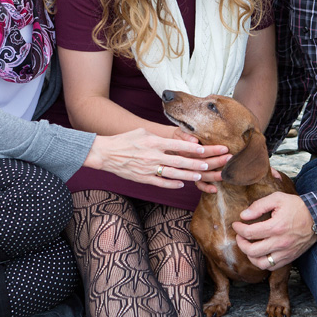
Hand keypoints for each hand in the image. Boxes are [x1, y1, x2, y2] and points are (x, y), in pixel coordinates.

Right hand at [85, 129, 227, 188]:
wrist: (106, 154)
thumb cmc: (126, 140)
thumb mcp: (143, 132)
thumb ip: (161, 137)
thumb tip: (177, 139)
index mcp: (154, 143)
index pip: (178, 146)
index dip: (193, 149)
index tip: (205, 150)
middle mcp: (153, 156)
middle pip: (179, 162)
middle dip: (196, 164)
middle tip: (209, 165)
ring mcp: (148, 169)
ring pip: (173, 174)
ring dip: (188, 175)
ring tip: (199, 176)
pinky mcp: (143, 178)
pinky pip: (161, 183)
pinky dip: (173, 184)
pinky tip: (182, 184)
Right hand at [168, 128, 230, 193]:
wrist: (170, 145)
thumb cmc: (179, 136)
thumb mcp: (180, 132)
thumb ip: (186, 135)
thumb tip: (194, 141)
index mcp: (184, 150)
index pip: (201, 151)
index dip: (212, 150)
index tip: (225, 148)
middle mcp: (186, 162)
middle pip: (203, 164)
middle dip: (218, 161)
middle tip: (230, 158)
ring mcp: (189, 171)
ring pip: (202, 175)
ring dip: (214, 175)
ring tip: (225, 173)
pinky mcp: (191, 177)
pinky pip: (198, 185)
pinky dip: (205, 188)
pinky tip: (215, 190)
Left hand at [233, 192, 316, 269]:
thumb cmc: (297, 207)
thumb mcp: (278, 198)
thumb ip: (259, 205)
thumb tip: (243, 216)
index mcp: (276, 227)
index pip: (250, 233)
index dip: (239, 229)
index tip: (236, 225)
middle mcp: (280, 242)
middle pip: (252, 251)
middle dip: (241, 243)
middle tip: (240, 236)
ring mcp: (285, 252)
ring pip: (261, 263)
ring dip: (250, 256)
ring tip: (248, 246)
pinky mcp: (289, 258)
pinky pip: (272, 267)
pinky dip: (263, 262)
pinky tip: (260, 253)